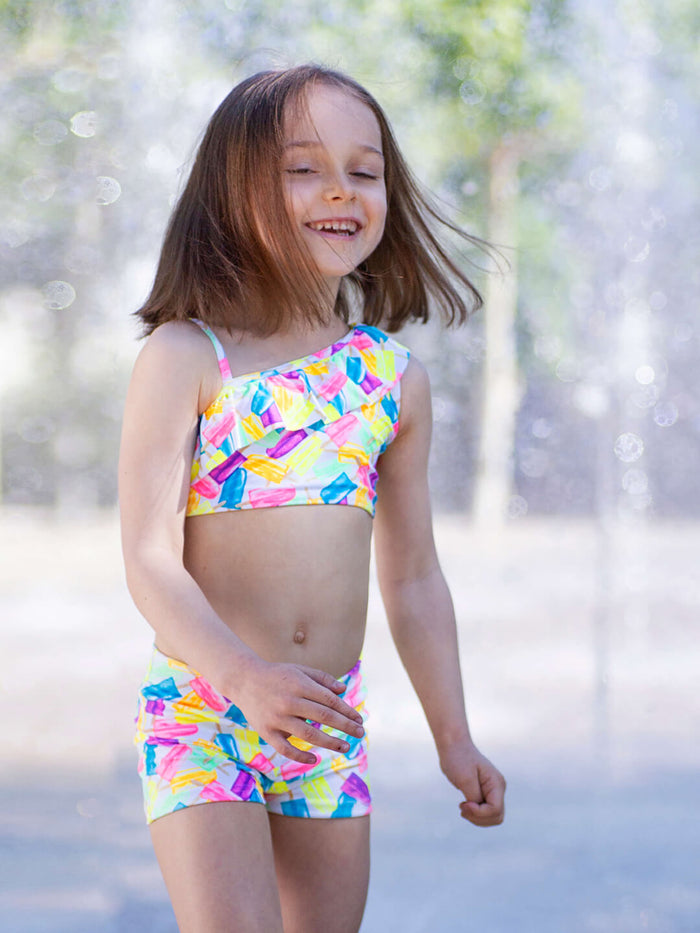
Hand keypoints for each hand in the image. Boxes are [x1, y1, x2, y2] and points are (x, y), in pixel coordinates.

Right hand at [233, 657, 365, 764]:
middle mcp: (289, 701)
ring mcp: (277, 717)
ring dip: (330, 742)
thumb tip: (343, 690)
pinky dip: (300, 756)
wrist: (243, 679)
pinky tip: (315, 759)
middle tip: (360, 733)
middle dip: (345, 726)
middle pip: (323, 716)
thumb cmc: (277, 674)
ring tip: (345, 747)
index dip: (346, 711)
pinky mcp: (266, 731)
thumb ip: (322, 679)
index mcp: (299, 684)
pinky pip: (285, 748)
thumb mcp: (300, 670)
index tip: (359, 719)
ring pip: (308, 734)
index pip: (329, 700)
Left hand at [439, 740, 505, 826]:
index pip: (495, 809)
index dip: (479, 813)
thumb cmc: (458, 759)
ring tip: (462, 807)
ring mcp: (493, 791)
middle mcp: (498, 788)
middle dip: (479, 818)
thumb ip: (474, 797)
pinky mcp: (485, 793)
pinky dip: (475, 814)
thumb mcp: (465, 779)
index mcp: (496, 783)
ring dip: (477, 818)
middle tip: (462, 808)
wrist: (453, 745)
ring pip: (492, 817)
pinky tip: (465, 806)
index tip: (464, 804)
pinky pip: (486, 812)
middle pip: (497, 817)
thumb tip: (479, 809)